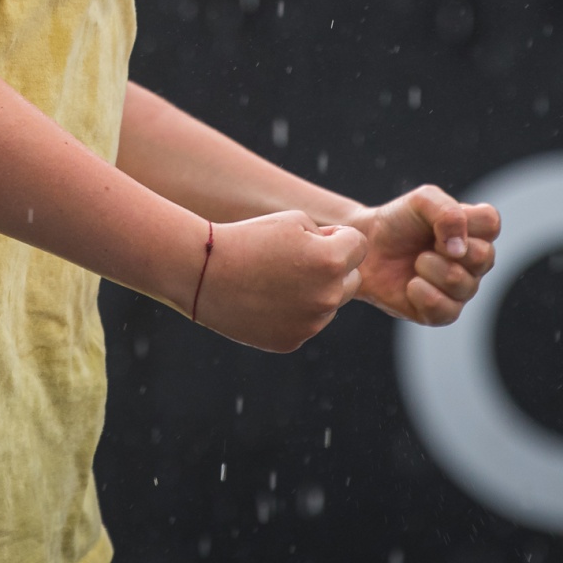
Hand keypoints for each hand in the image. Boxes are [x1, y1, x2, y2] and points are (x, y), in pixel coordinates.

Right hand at [193, 211, 366, 352]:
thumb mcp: (294, 221)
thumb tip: (344, 261)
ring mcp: (310, 324)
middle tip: (297, 260)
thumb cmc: (250, 239)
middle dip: (334, 268)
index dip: (339, 237)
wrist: (203, 272)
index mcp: (331, 261)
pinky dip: (294, 313)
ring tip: (276, 280)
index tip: (313, 236)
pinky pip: (307, 323)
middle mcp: (327, 296)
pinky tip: (267, 300)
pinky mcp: (292, 341)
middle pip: (352, 280)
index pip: (359, 247)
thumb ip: (329, 237)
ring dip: (314, 292)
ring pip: (330, 304)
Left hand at [347, 185, 498, 324]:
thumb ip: (447, 212)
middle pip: (484, 257)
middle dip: (446, 248)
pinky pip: (447, 311)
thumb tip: (460, 249)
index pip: (491, 223)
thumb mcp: (421, 201)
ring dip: (431, 269)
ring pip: (465, 285)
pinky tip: (411, 285)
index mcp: (475, 230)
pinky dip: (424, 295)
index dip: (463, 222)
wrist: (366, 247)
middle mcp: (474, 261)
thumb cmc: (398, 222)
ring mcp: (461, 289)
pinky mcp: (442, 313)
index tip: (437, 223)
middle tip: (425, 245)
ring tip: (416, 262)